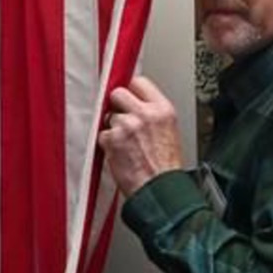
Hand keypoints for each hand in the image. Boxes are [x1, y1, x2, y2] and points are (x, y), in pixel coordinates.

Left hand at [98, 75, 182, 196]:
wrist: (159, 189)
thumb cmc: (166, 167)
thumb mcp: (170, 131)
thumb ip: (153, 113)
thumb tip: (138, 104)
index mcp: (163, 109)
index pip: (140, 82)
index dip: (131, 90)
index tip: (128, 95)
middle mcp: (144, 114)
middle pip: (118, 93)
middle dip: (117, 105)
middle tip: (122, 119)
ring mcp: (126, 125)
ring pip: (108, 117)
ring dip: (113, 129)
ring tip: (126, 144)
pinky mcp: (112, 139)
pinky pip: (102, 135)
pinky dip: (107, 144)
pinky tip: (120, 154)